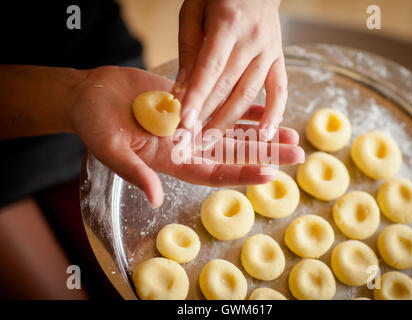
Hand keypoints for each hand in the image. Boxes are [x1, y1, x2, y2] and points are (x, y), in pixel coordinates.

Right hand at [70, 66, 302, 207]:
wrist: (91, 94)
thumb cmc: (95, 124)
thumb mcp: (112, 150)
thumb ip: (136, 173)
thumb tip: (155, 200)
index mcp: (173, 162)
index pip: (214, 173)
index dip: (242, 175)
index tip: (270, 174)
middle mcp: (188, 146)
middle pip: (235, 154)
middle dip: (266, 154)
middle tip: (297, 153)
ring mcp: (192, 124)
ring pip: (235, 131)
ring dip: (263, 132)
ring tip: (292, 133)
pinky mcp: (192, 102)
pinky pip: (224, 105)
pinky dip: (246, 107)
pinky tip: (268, 108)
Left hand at [175, 0, 284, 140]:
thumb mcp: (193, 12)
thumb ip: (189, 50)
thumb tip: (181, 91)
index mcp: (228, 24)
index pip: (210, 68)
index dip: (197, 96)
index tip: (184, 121)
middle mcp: (253, 40)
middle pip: (227, 86)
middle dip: (206, 115)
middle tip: (189, 140)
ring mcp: (269, 52)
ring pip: (249, 93)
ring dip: (229, 121)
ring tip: (211, 142)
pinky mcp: (279, 60)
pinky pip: (280, 91)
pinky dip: (274, 115)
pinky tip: (264, 136)